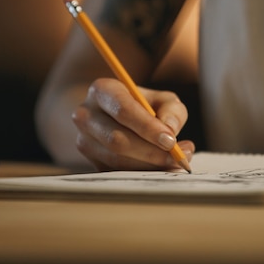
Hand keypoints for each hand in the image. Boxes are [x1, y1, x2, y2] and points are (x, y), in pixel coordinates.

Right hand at [72, 78, 194, 170]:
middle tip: (179, 156)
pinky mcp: (90, 161)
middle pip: (117, 139)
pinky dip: (144, 172)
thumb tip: (170, 130)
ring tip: (177, 161)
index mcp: (101, 91)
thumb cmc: (141, 105)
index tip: (170, 140)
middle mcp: (86, 115)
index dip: (147, 127)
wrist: (112, 114)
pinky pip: (118, 172)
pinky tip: (163, 166)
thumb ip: (171, 110)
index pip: (122, 110)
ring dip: (150, 165)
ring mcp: (84, 140)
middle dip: (151, 152)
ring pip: (117, 160)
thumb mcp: (160, 98)